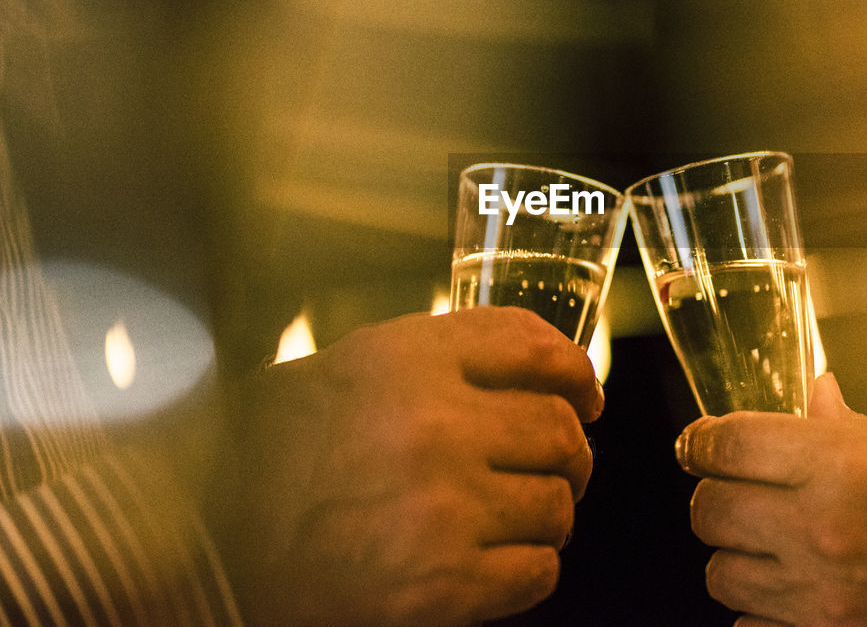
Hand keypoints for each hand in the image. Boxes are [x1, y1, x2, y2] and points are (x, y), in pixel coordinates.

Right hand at [223, 307, 602, 626]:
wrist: (209, 543)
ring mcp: (442, 508)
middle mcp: (433, 425)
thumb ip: (447, 357)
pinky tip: (497, 562)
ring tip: (514, 518)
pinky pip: (538, 572)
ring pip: (557, 505)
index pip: (536, 349)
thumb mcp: (357, 366)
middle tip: (558, 466)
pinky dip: (529, 568)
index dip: (576, 373)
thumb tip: (547, 374)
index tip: (586, 395)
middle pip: (559, 431)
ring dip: (547, 513)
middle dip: (569, 453)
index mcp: (409, 359)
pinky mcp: (441, 587)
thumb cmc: (280, 449)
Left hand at [676, 373, 866, 626]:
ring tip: (766, 547)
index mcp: (840, 467)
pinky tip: (789, 593)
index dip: (700, 441)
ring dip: (734, 557)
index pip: (727, 444)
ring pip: (719, 575)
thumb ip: (844, 429)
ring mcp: (819, 597)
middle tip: (734, 492)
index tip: (696, 444)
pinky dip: (758, 613)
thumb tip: (813, 394)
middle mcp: (820, 530)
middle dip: (714, 497)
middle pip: (708, 510)